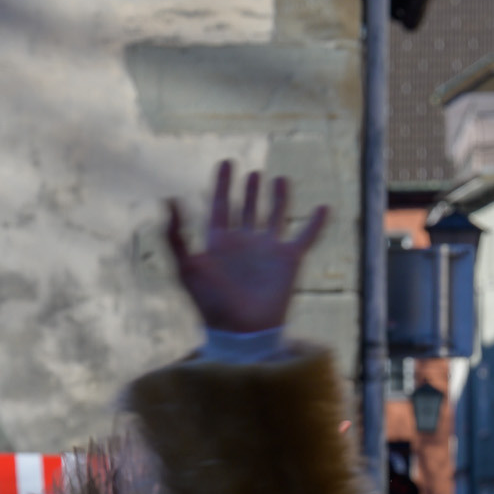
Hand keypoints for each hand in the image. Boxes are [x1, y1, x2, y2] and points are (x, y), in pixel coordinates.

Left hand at [163, 161, 327, 337]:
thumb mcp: (187, 267)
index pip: (222, 206)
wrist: (242, 330)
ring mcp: (268, 251)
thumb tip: (169, 200)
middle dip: (250, 191)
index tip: (227, 163)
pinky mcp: (290, 261)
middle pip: (248, 210)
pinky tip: (324, 207)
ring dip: (278, 199)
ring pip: (275, 217)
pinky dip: (315, 222)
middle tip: (252, 173)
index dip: (223, 185)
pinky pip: (306, 237)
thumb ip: (176, 236)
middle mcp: (244, 244)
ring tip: (279, 179)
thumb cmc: (212, 303)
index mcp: (219, 243)